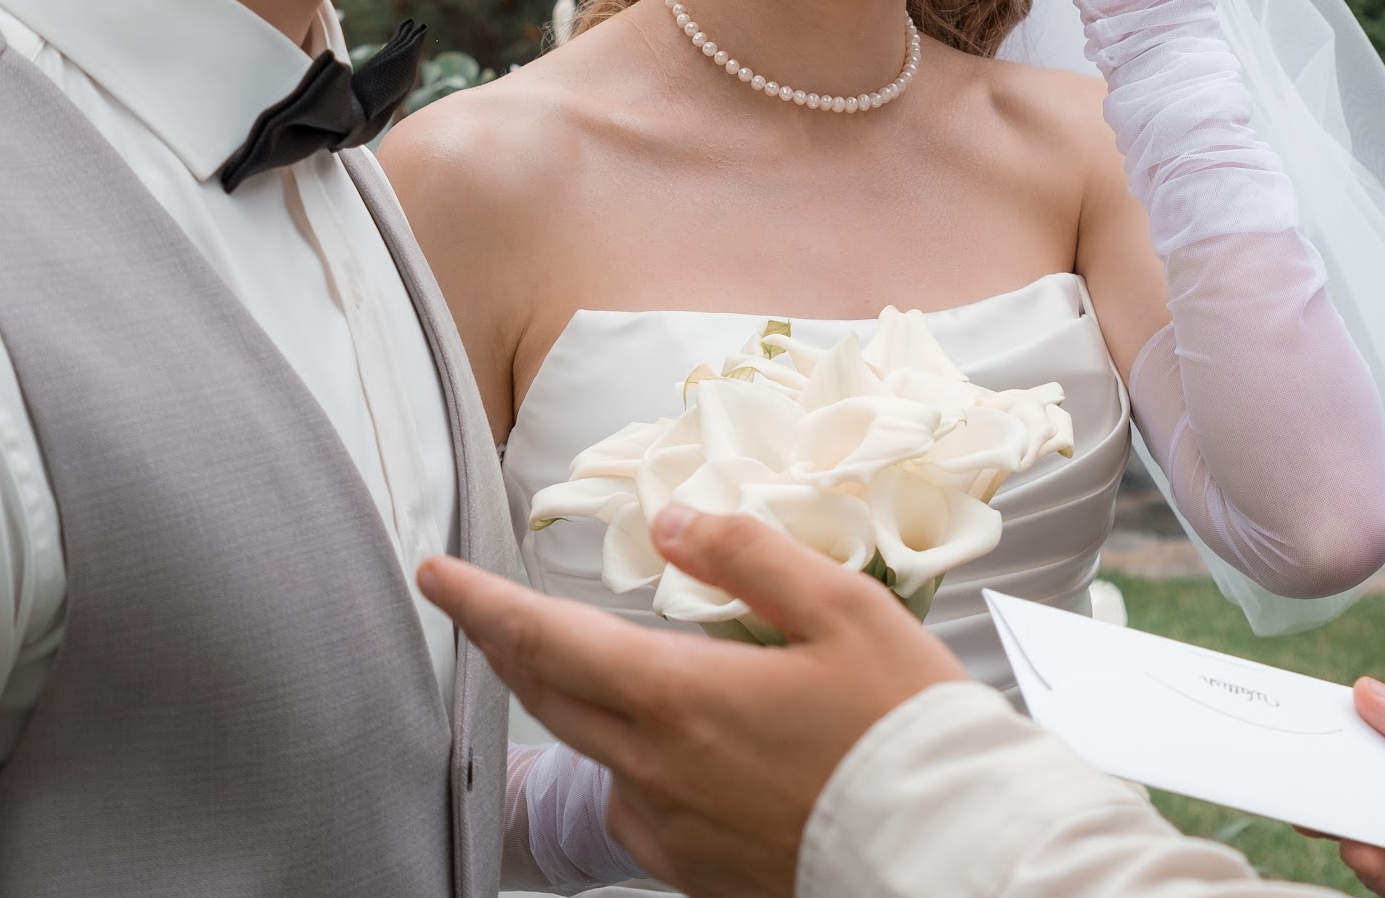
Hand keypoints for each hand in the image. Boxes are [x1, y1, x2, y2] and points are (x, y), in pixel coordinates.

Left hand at [418, 504, 968, 897]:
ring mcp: (670, 830)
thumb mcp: (843, 610)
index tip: (434, 573)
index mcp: (680, 698)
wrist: (949, 854)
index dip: (479, 603)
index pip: (545, 639)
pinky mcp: (694, 872)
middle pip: (548, 696)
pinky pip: (637, 806)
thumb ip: (746, 556)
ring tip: (602, 665)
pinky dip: (635, 763)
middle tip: (481, 608)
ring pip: (592, 752)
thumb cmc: (906, 733)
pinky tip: (682, 744)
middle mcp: (656, 770)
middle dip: (506, 644)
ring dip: (578, 703)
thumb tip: (673, 522)